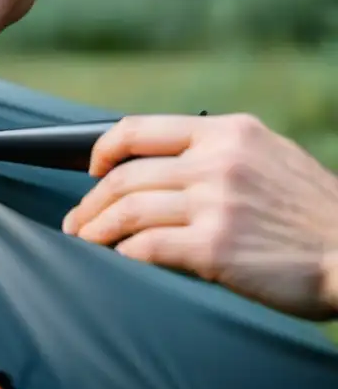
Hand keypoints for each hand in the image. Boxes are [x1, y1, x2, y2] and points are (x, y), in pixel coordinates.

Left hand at [62, 113, 337, 319]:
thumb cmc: (311, 212)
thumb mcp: (268, 156)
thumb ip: (216, 152)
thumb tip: (156, 164)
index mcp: (227, 132)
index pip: (140, 129)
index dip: (104, 150)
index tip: (92, 169)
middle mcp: (217, 161)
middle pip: (126, 175)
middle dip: (91, 201)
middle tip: (77, 220)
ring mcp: (215, 203)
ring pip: (128, 210)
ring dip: (97, 229)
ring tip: (86, 241)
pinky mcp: (215, 247)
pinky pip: (147, 246)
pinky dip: (124, 253)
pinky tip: (119, 259)